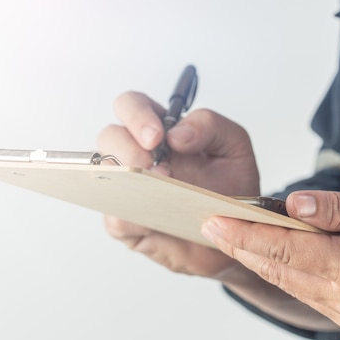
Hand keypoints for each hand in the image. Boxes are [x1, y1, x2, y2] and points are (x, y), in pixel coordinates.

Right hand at [97, 91, 259, 277]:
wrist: (235, 233)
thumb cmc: (231, 188)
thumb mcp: (235, 147)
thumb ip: (211, 126)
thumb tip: (177, 133)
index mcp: (160, 131)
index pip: (131, 106)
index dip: (137, 116)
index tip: (157, 137)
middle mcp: (137, 155)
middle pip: (109, 136)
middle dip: (130, 150)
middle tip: (158, 169)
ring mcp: (127, 188)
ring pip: (104, 175)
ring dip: (128, 182)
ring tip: (160, 193)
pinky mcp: (127, 223)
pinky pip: (115, 219)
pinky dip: (132, 218)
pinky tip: (154, 219)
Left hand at [202, 187, 339, 338]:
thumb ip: (335, 208)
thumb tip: (291, 203)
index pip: (280, 246)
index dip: (242, 233)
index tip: (213, 221)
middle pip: (277, 269)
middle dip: (242, 247)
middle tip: (212, 228)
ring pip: (291, 285)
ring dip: (261, 262)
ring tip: (237, 240)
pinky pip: (310, 296)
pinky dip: (288, 276)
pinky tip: (277, 260)